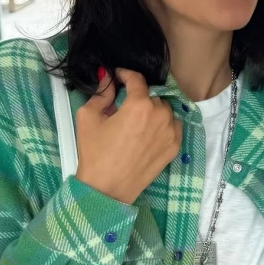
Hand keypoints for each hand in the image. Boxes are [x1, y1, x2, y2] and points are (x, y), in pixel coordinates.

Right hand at [75, 69, 182, 204]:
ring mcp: (171, 132)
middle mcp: (161, 115)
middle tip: (123, 107)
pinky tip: (147, 133)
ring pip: (164, 110)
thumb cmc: (95, 153)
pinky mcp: (174, 147)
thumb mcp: (88, 117)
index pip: (137, 79)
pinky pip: (172, 126)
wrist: (107, 189)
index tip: (118, 77)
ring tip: (137, 122)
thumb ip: (101, 93)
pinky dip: (163, 125)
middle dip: (138, 97)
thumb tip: (107, 77)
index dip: (125, 74)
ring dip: (152, 111)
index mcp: (140, 105)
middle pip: (151, 96)